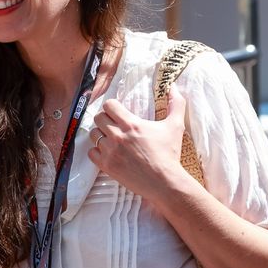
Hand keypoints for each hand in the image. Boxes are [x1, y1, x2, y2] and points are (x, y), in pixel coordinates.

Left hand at [88, 84, 187, 201]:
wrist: (164, 181)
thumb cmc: (169, 153)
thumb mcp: (175, 126)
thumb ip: (176, 104)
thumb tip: (173, 86)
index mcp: (132, 124)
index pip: (109, 105)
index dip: (112, 107)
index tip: (118, 112)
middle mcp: (118, 136)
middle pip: (98, 118)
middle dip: (105, 119)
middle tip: (113, 125)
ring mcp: (110, 151)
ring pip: (93, 134)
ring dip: (100, 134)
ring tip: (111, 139)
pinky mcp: (106, 165)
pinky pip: (91, 152)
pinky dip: (97, 151)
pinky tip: (107, 152)